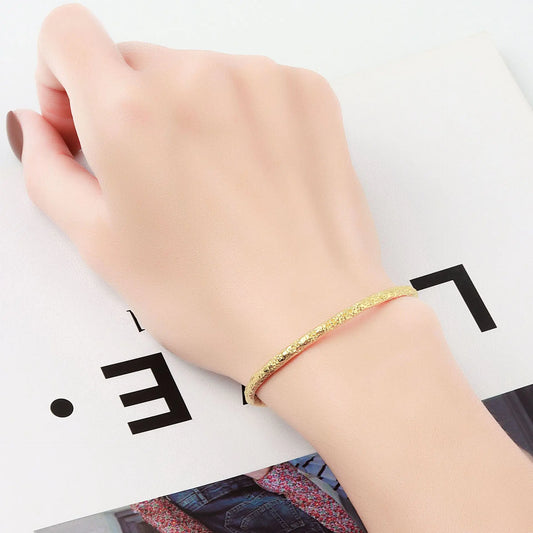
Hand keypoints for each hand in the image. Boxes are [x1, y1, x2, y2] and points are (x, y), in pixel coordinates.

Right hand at [8, 4, 391, 383]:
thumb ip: (50, 173)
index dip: (62, 78)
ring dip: (192, 117)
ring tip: (214, 190)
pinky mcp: (307, 93)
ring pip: (197, 76)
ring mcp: (260, 81)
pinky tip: (251, 177)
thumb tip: (36, 130)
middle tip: (157, 180)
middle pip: (136, 63)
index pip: (67, 34)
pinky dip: (243, 118)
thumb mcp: (105, 245)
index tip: (82, 120)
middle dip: (131, 112)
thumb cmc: (216, 301)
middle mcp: (197, 80)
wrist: (312, 318)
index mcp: (131, 115)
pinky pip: (253, 86)